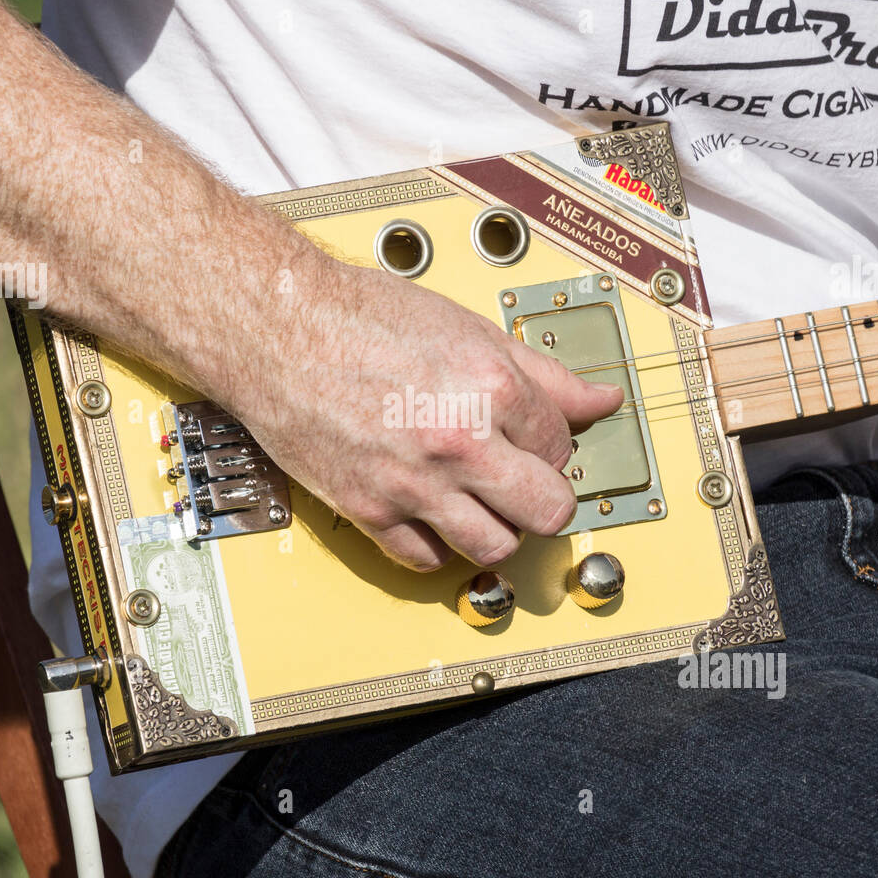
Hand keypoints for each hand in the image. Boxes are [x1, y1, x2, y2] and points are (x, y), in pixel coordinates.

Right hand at [216, 255, 623, 570]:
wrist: (278, 330)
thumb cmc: (360, 319)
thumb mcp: (468, 328)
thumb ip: (542, 371)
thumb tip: (599, 399)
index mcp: (493, 388)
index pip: (563, 447)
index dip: (551, 445)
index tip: (534, 443)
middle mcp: (460, 441)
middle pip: (549, 510)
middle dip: (545, 500)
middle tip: (525, 485)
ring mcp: (415, 482)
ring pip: (496, 546)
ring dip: (497, 529)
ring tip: (481, 504)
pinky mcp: (371, 509)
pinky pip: (425, 558)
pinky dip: (434, 545)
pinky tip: (431, 516)